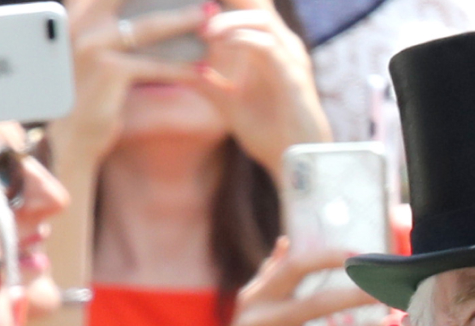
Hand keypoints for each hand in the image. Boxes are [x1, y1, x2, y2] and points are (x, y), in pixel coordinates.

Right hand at [52, 0, 208, 179]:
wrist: (70, 139)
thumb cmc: (86, 99)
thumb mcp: (93, 60)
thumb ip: (112, 34)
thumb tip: (153, 20)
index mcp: (77, 17)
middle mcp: (81, 25)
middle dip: (170, 1)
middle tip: (204, 1)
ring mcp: (94, 46)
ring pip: (150, 29)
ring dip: (185, 24)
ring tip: (211, 25)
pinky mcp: (110, 70)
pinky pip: (155, 66)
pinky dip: (182, 68)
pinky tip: (204, 70)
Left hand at [195, 0, 330, 175]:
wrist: (294, 162)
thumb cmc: (268, 132)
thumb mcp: (228, 105)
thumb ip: (208, 83)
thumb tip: (180, 68)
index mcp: (269, 48)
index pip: (249, 8)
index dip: (229, 1)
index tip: (198, 3)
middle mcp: (283, 46)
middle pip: (259, 3)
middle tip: (199, 2)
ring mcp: (290, 58)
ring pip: (261, 19)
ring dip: (229, 20)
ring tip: (204, 30)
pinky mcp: (293, 75)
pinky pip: (266, 46)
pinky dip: (240, 39)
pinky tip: (218, 43)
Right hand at [200, 239, 393, 325]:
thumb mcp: (252, 311)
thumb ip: (270, 277)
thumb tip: (286, 242)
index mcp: (255, 298)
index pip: (295, 267)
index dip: (329, 258)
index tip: (361, 256)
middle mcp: (259, 322)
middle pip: (319, 302)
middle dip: (360, 295)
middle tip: (391, 292)